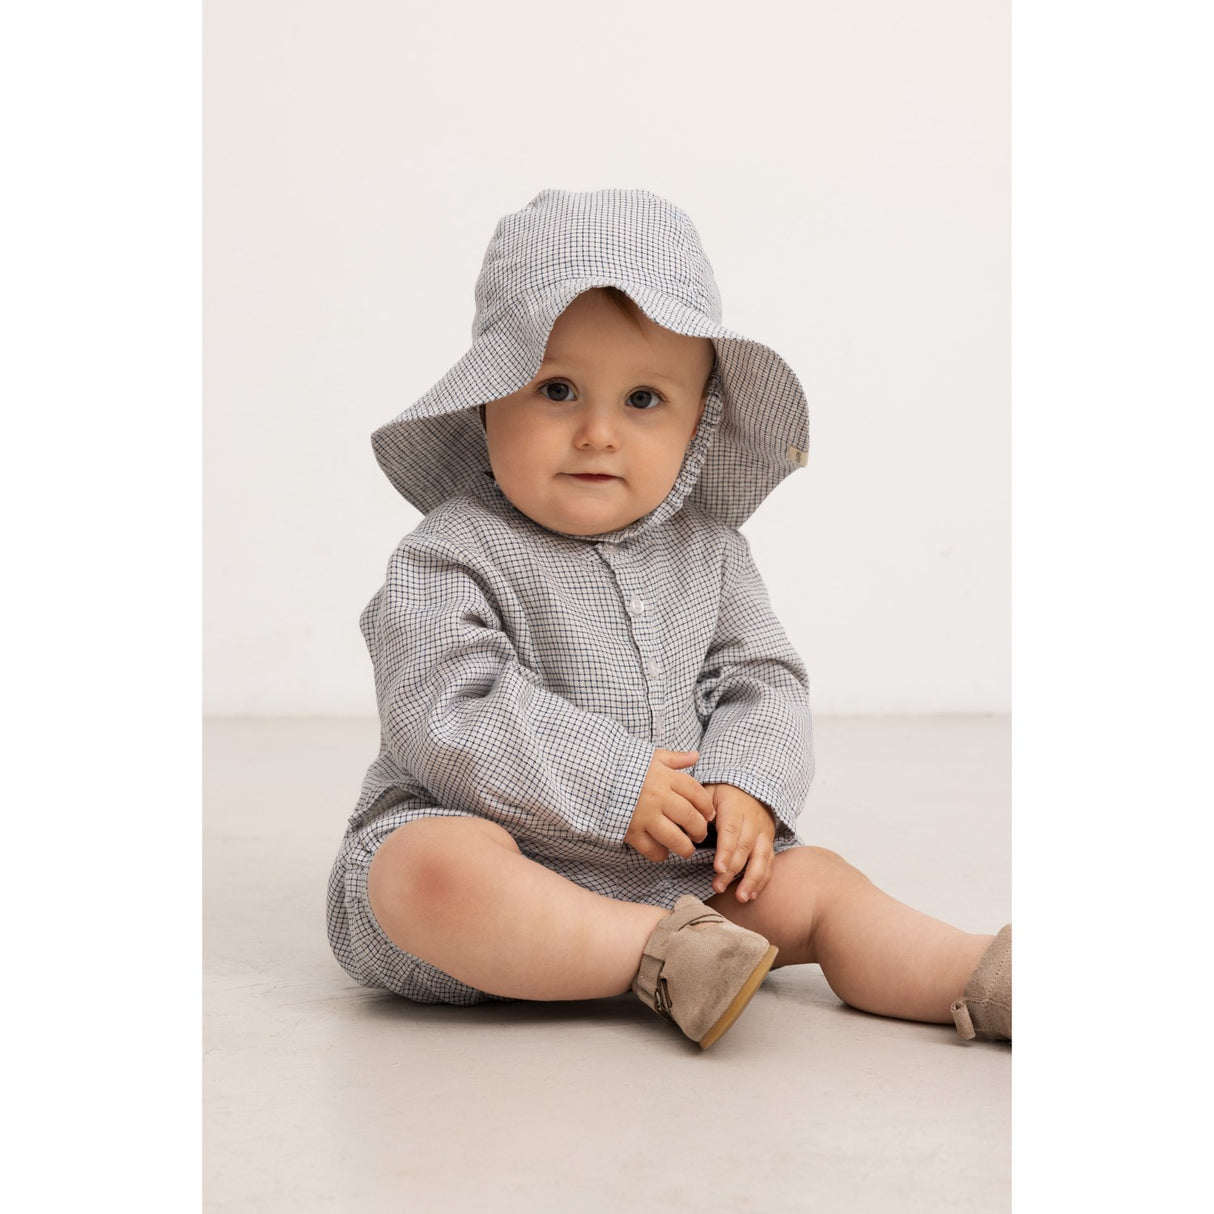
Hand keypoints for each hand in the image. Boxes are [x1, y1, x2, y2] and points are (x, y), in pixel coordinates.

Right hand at [625, 749, 715, 862]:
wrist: (596, 775)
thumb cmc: (626, 767)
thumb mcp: (652, 757)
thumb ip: (675, 759)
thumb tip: (695, 756)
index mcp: (665, 777)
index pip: (696, 793)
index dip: (707, 806)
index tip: (709, 815)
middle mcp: (658, 797)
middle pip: (690, 818)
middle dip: (700, 830)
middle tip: (699, 835)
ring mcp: (644, 815)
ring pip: (674, 838)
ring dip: (685, 848)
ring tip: (686, 849)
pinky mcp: (631, 830)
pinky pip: (651, 849)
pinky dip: (660, 854)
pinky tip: (663, 852)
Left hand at [705, 784, 776, 902]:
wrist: (750, 787)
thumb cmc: (723, 794)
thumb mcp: (708, 792)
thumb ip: (699, 809)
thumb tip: (692, 829)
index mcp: (734, 808)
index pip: (731, 831)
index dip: (726, 851)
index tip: (718, 868)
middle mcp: (752, 821)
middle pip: (745, 848)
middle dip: (733, 870)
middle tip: (718, 887)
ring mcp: (763, 833)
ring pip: (761, 858)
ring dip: (752, 879)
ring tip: (741, 898)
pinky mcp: (768, 844)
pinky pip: (768, 863)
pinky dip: (762, 880)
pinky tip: (751, 895)